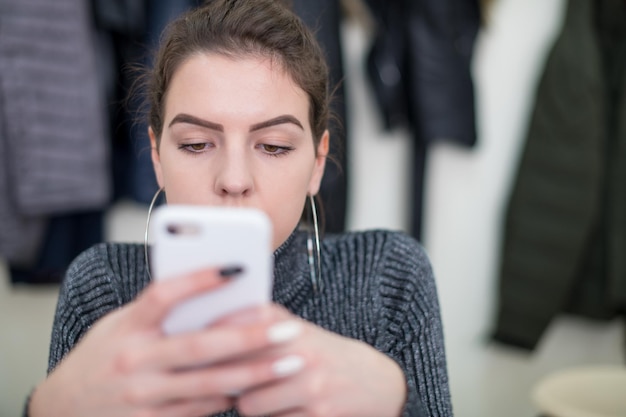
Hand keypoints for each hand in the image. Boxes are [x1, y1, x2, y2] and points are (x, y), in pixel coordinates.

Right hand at [28, 269, 296, 416]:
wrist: (62, 409)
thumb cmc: (101, 357)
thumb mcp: (119, 325)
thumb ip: (158, 313)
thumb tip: (213, 293)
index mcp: (126, 327)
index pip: (164, 295)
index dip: (199, 279)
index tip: (236, 266)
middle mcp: (133, 361)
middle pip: (200, 345)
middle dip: (250, 337)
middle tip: (288, 328)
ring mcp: (141, 397)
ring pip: (209, 384)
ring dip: (254, 373)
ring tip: (290, 362)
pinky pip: (200, 411)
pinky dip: (230, 398)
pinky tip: (258, 387)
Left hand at [222, 306, 407, 416]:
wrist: (378, 383)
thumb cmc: (329, 356)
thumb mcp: (301, 331)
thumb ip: (264, 324)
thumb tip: (215, 322)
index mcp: (295, 327)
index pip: (243, 325)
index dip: (214, 334)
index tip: (193, 340)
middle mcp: (303, 352)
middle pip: (238, 368)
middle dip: (224, 376)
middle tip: (219, 378)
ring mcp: (310, 385)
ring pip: (249, 404)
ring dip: (248, 405)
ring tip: (261, 397)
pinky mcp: (317, 415)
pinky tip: (282, 409)